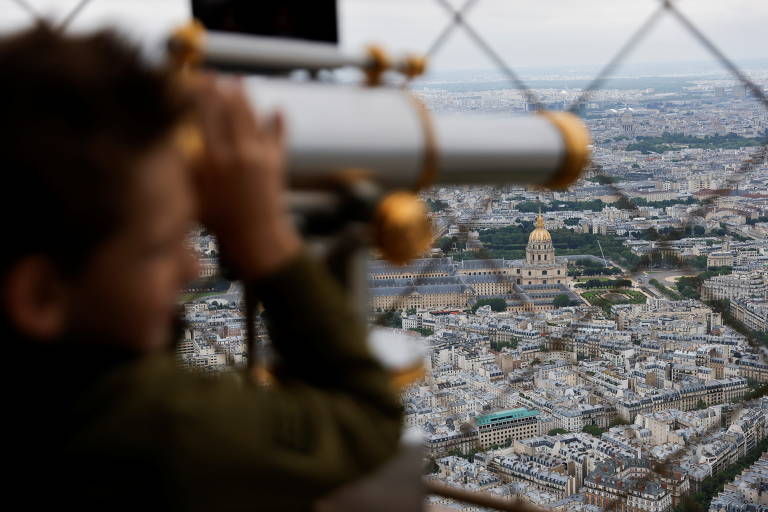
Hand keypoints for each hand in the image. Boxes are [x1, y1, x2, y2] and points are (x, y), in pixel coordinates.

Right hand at [190, 75, 300, 279]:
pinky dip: (277, 121)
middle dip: (220, 89)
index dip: (198, 94)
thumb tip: (171, 141)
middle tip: (212, 76)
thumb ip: (183, 167)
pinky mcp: (277, 161)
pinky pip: (278, 135)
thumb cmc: (220, 222)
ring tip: (237, 81)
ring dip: (244, 96)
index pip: (204, 114)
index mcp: (213, 159)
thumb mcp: (191, 195)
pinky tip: (276, 109)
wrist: (257, 238)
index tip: (190, 81)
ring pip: (252, 115)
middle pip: (229, 109)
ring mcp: (260, 154)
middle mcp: (238, 152)